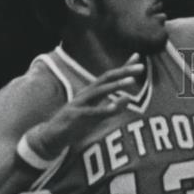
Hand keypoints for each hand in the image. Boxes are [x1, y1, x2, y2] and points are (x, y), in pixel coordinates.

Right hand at [26, 56, 144, 157]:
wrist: (52, 136)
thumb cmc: (76, 125)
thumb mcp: (97, 115)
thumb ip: (112, 107)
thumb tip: (128, 98)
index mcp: (92, 92)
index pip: (110, 76)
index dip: (124, 67)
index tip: (138, 57)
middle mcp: (86, 93)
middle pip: (107, 78)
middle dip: (124, 72)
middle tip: (140, 67)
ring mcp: (80, 103)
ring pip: (99, 91)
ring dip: (116, 86)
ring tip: (131, 81)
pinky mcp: (75, 115)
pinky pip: (91, 112)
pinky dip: (103, 110)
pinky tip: (114, 108)